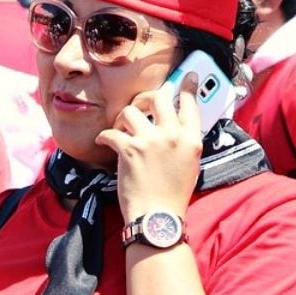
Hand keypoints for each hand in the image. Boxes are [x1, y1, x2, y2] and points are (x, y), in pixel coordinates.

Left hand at [96, 73, 202, 222]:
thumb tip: (173, 125)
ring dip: (122, 120)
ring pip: (130, 111)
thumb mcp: (190, 165)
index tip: (188, 76)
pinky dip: (104, 136)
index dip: (188, 87)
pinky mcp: (129, 149)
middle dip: (145, 99)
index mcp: (191, 140)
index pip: (190, 105)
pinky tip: (104, 142)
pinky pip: (110, 131)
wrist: (158, 218)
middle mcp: (172, 135)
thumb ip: (184, 142)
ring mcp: (150, 141)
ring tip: (122, 131)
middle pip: (158, 98)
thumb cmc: (172, 196)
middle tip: (139, 107)